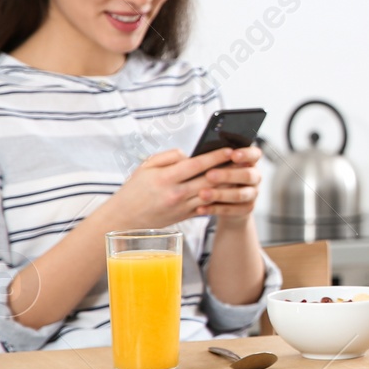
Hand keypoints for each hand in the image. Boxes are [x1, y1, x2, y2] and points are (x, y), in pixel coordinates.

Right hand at [105, 148, 232, 228]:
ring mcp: (182, 208)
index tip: (229, 149)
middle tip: (243, 159)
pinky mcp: (186, 217)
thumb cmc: (135, 189)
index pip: (196, 165)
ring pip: (212, 194)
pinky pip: (208, 207)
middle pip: (209, 180)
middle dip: (228, 169)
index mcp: (166, 178)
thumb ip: (169, 156)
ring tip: (240, 173)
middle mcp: (176, 194)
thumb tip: (190, 154)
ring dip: (228, 184)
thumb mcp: (146, 166)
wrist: (125, 219)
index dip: (215, 156)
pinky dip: (220, 198)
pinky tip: (230, 189)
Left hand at [194, 146, 261, 222]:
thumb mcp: (218, 164)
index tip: (233, 155)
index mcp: (250, 161)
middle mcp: (255, 177)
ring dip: (220, 194)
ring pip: (240, 195)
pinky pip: (232, 210)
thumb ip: (212, 158)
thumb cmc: (218, 175)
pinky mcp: (246, 209)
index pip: (254, 154)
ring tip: (202, 194)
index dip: (246, 154)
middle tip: (209, 175)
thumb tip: (189, 153)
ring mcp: (253, 194)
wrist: (224, 200)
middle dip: (228, 175)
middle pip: (247, 175)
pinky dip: (214, 209)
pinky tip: (200, 208)